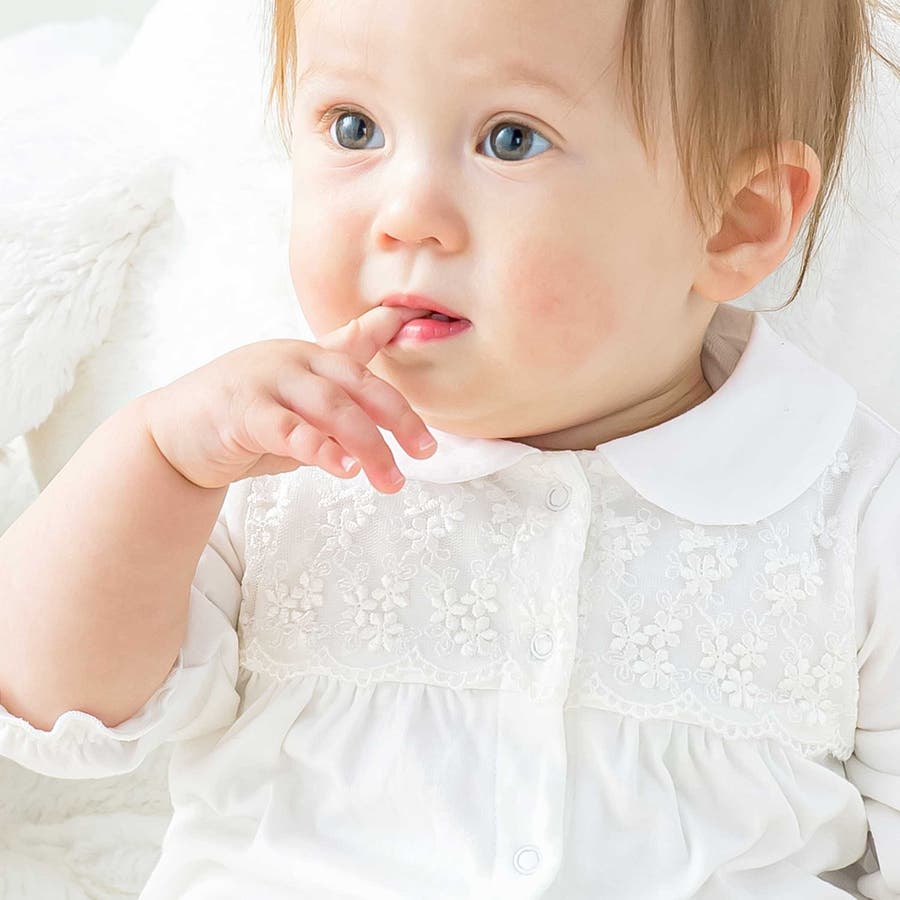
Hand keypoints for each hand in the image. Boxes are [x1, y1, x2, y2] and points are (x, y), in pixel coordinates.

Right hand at [136, 305, 436, 492]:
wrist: (171, 438)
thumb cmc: (244, 422)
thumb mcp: (298, 408)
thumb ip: (340, 403)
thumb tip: (385, 414)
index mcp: (310, 356)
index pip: (364, 356)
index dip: (396, 358)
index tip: (426, 345)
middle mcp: (292, 359)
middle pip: (358, 383)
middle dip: (398, 418)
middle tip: (424, 453)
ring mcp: (265, 380)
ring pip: (330, 407)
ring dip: (366, 445)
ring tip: (389, 480)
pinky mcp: (240, 410)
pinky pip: (288, 428)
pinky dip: (318, 447)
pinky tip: (341, 468)